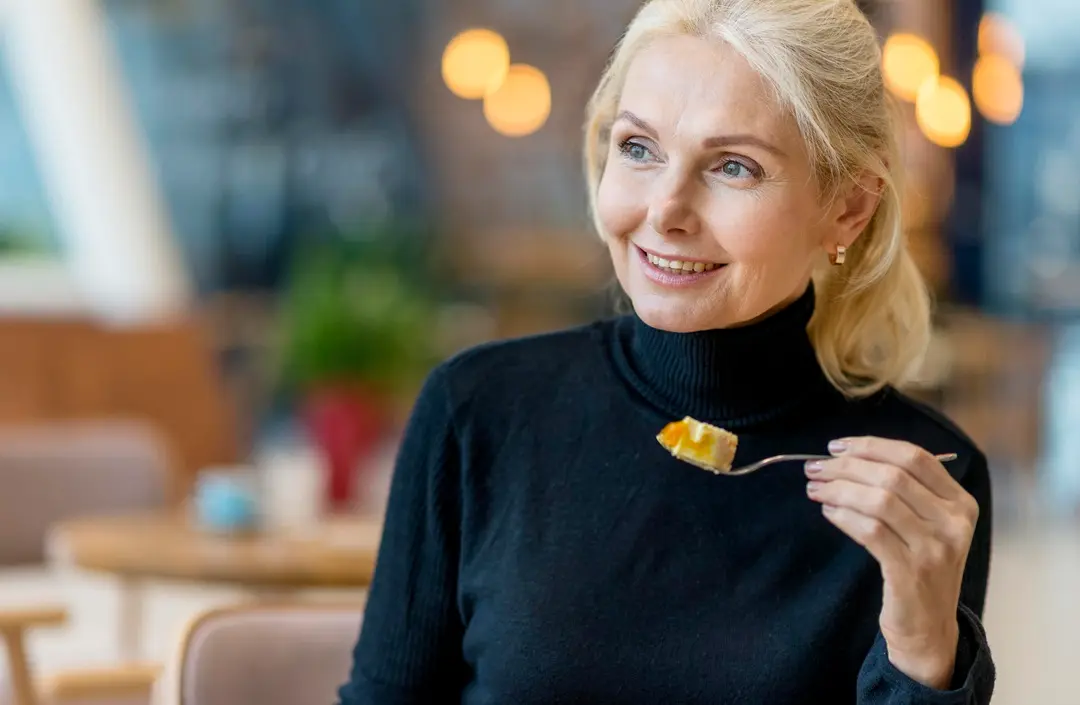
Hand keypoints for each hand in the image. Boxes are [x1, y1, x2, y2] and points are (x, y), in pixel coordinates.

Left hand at [804, 436, 978, 689]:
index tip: (836, 447)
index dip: (871, 446)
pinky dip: (844, 516)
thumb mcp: (926, 524)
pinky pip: (870, 531)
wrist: (928, 627)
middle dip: (846, 466)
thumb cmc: (919, 566)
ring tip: (815, 488)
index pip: (915, 457)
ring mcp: (935, 548)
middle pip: (893, 476)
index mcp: (960, 502)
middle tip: (815, 468)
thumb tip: (846, 456)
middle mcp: (954, 522)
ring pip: (879, 501)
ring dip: (839, 489)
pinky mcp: (911, 571)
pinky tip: (828, 512)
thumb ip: (903, 490)